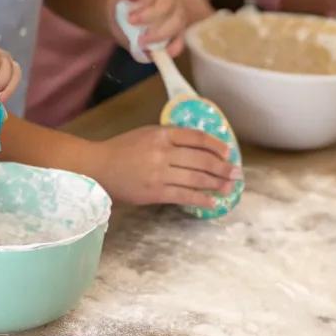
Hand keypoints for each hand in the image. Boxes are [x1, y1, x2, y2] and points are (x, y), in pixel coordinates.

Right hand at [95, 124, 238, 207]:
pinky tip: (212, 201)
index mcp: (161, 134)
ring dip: (217, 183)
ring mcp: (160, 173)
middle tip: (236, 172)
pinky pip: (185, 196)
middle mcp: (163, 152)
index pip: (196, 137)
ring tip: (230, 187)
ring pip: (196, 178)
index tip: (228, 152)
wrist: (98, 168)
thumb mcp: (146, 134)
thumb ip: (170, 138)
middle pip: (201, 159)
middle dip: (223, 167)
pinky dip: (201, 199)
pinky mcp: (156, 192)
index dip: (216, 145)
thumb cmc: (122, 150)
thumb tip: (199, 148)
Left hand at [108, 0, 212, 57]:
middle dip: (151, 16)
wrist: (123, 17)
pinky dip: (173, 47)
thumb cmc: (121, 5)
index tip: (130, 14)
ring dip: (160, 34)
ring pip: (178, 20)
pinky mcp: (178, 28)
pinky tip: (163, 53)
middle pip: (168, 2)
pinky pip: (181, 38)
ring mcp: (176, 9)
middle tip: (132, 25)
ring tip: (142, 42)